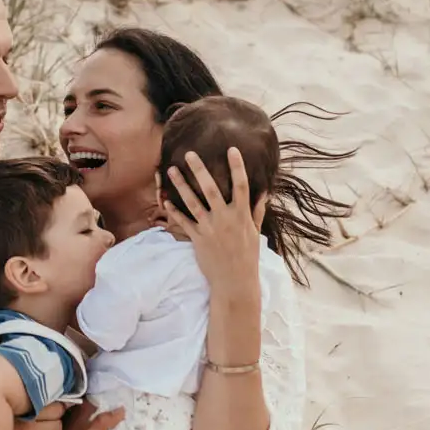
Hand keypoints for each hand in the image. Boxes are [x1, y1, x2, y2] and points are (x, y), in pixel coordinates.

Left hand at [163, 147, 265, 299]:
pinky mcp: (197, 239)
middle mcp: (225, 218)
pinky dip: (173, 212)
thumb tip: (264, 193)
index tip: (231, 149)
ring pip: (192, 202)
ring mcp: (209, 228)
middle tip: (189, 154)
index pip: (241, 185)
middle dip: (199, 170)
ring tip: (170, 170)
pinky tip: (165, 201)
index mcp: (241, 214)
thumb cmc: (247, 256)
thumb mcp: (255, 232)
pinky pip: (183, 222)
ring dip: (181, 185)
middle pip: (210, 188)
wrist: (234, 280)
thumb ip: (257, 211)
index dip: (237, 166)